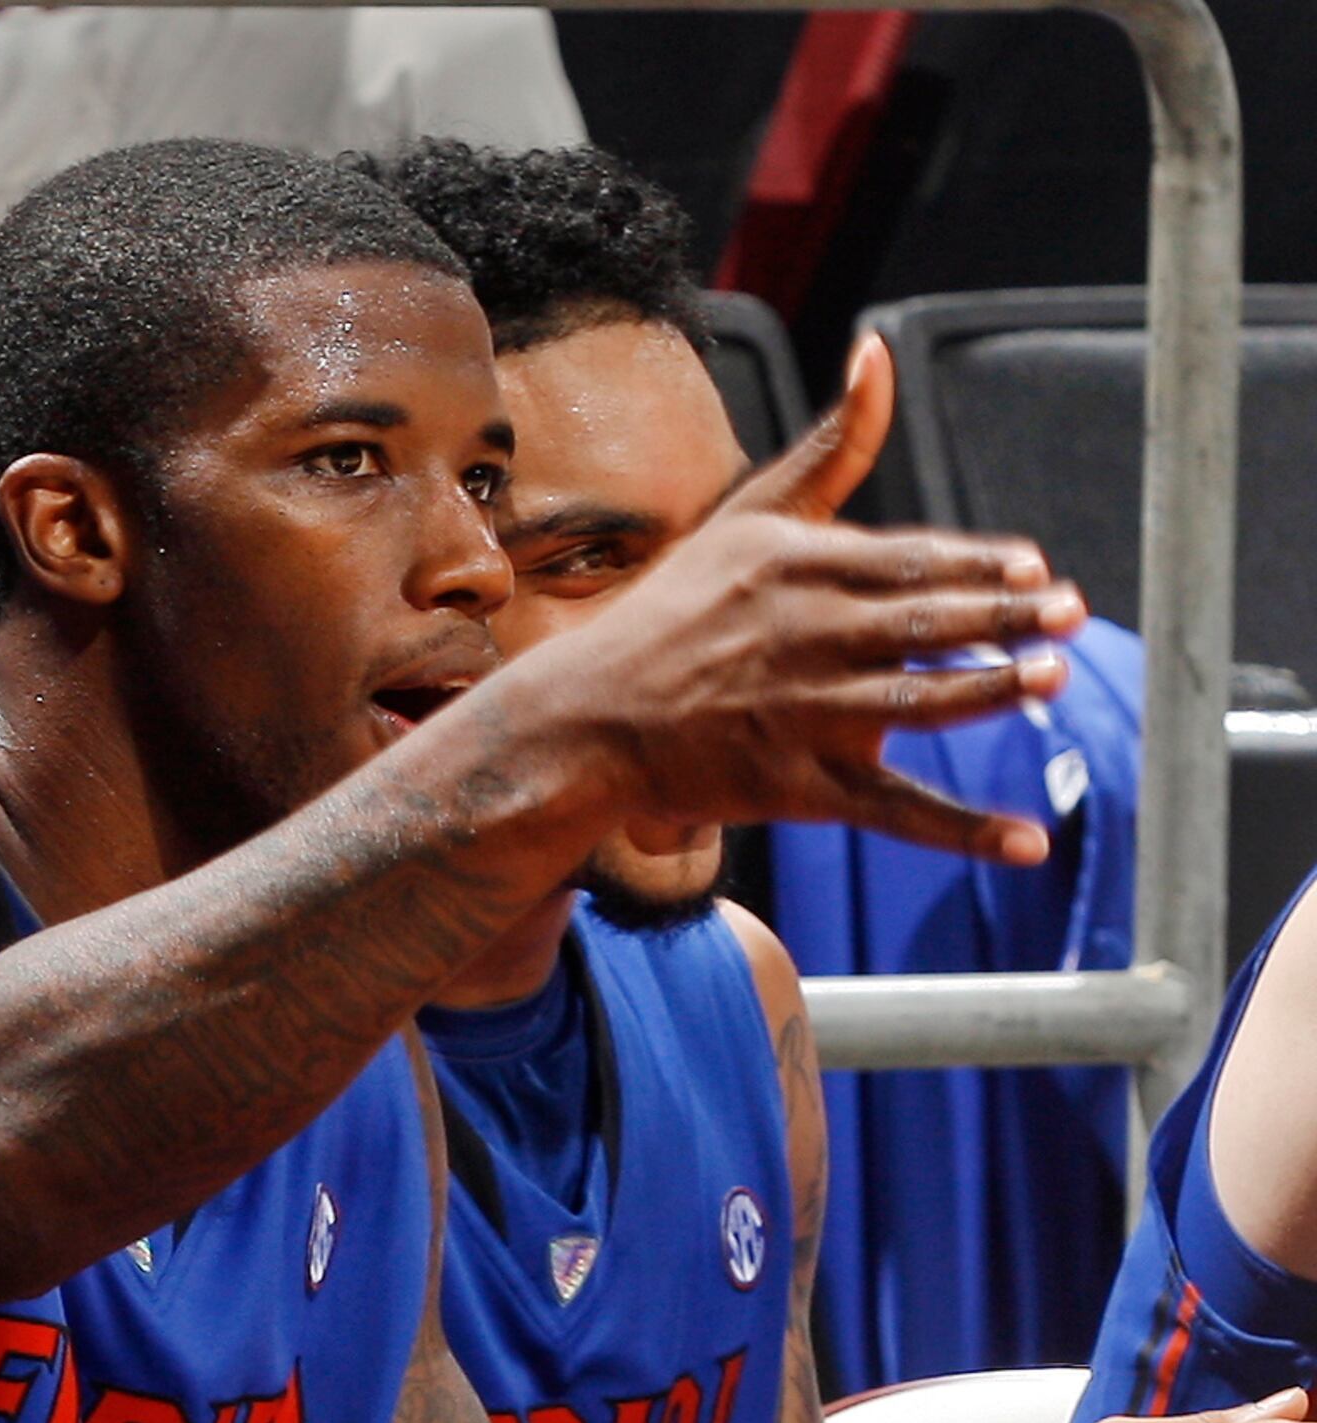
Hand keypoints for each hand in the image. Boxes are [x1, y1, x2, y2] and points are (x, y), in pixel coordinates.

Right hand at [489, 331, 1076, 864]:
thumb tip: (878, 350)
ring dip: (987, 692)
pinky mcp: (798, 787)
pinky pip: (894, 809)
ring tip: (1048, 675)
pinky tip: (1027, 841)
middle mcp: (800, 639)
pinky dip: (962, 829)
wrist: (586, 720)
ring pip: (915, 704)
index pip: (906, 561)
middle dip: (1000, 618)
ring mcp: (800, 716)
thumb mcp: (749, 517)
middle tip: (1068, 610)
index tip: (1032, 568)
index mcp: (792, 569)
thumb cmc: (674, 612)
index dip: (975, 566)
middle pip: (921, 625)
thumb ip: (831, 445)